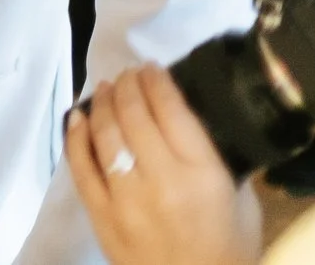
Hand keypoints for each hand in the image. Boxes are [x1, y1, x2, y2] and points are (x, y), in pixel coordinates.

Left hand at [65, 66, 252, 264]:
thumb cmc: (228, 249)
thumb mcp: (239, 201)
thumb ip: (214, 159)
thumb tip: (190, 120)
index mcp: (201, 173)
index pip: (171, 110)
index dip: (156, 81)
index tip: (150, 68)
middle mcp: (160, 179)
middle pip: (133, 115)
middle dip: (126, 86)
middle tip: (125, 75)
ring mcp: (124, 197)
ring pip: (104, 134)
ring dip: (101, 104)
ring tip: (103, 89)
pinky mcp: (99, 214)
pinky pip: (79, 166)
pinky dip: (75, 136)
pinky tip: (77, 118)